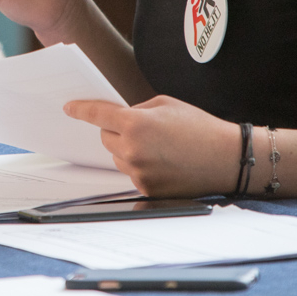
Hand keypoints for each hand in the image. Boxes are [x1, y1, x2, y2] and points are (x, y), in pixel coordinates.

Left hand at [63, 95, 240, 197]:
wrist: (227, 158)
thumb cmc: (200, 128)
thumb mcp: (165, 105)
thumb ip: (136, 110)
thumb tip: (118, 117)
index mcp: (136, 125)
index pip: (97, 115)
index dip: (81, 110)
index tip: (69, 108)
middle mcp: (133, 151)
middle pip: (105, 138)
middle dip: (117, 131)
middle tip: (142, 129)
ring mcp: (139, 173)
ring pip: (117, 157)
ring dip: (128, 150)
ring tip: (159, 147)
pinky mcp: (147, 190)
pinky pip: (131, 173)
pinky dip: (141, 166)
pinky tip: (164, 162)